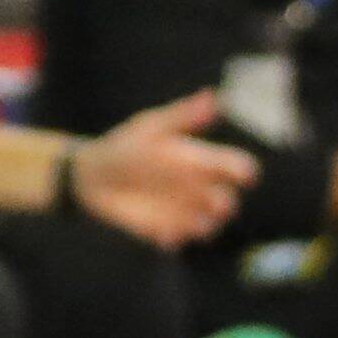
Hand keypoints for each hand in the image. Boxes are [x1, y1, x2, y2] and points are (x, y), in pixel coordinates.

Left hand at [69, 100, 250, 250]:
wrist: (93, 175)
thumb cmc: (127, 145)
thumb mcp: (153, 126)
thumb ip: (183, 116)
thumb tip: (214, 98)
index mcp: (203, 161)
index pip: (234, 167)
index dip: (243, 171)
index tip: (244, 174)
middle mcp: (199, 188)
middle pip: (226, 201)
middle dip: (224, 204)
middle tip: (216, 203)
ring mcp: (183, 211)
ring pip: (208, 225)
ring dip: (205, 226)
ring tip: (195, 226)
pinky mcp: (164, 230)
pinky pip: (176, 239)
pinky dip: (174, 238)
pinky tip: (164, 235)